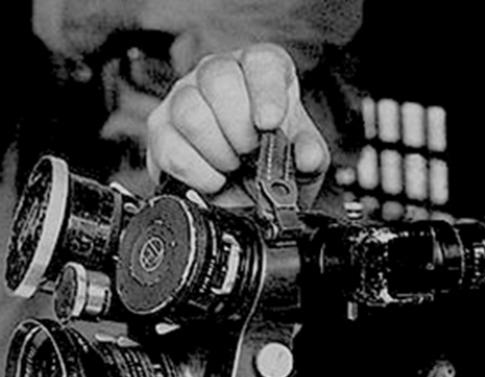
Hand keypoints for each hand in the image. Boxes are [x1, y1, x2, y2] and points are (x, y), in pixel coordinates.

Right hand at [146, 43, 327, 204]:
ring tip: (233, 166)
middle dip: (240, 129)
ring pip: (190, 112)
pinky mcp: (160, 129)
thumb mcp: (304, 159)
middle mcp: (218, 73)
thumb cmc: (277, 160)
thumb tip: (307, 156)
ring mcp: (184, 96)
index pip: (260, 62)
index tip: (270, 123)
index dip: (266, 92)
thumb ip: (310, 154)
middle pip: (218, 81)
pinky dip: (196, 171)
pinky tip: (214, 179)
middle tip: (251, 152)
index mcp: (261, 69)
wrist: (248, 192)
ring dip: (218, 151)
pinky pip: (168, 146)